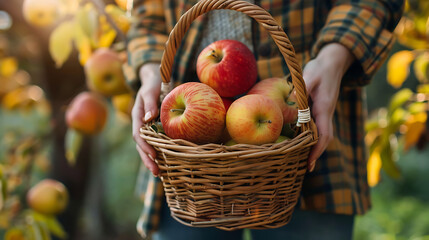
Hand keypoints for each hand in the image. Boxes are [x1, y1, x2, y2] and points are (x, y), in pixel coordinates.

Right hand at [132, 63, 161, 175]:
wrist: (155, 80)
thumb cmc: (153, 83)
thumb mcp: (150, 90)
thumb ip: (149, 103)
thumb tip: (148, 117)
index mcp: (137, 116)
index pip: (138, 134)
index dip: (145, 146)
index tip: (153, 155)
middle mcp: (141, 124)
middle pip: (141, 145)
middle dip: (147, 159)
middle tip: (156, 173)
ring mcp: (147, 128)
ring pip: (147, 147)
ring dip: (152, 160)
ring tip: (160, 174)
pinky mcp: (155, 129)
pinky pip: (156, 143)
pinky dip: (160, 154)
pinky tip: (166, 164)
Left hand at [303, 43, 353, 171]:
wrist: (332, 62)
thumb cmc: (320, 68)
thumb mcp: (310, 75)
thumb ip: (303, 87)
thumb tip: (293, 98)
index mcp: (324, 108)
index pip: (324, 133)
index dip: (318, 149)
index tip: (311, 161)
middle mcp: (326, 113)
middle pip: (325, 138)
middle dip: (317, 153)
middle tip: (307, 168)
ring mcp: (324, 112)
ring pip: (322, 134)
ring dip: (314, 147)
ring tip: (303, 160)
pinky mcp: (320, 110)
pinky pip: (317, 127)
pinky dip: (311, 137)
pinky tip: (301, 142)